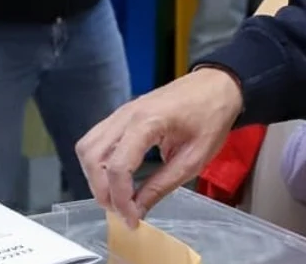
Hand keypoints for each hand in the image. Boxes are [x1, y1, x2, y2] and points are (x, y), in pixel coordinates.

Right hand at [76, 67, 243, 226]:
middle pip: (92, 158)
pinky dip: (98, 163)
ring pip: (87, 148)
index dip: (120, 199)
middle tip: (123, 210)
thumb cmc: (212, 116)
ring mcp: (121, 112)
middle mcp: (127, 114)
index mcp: (148, 122)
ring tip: (117, 196)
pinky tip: (116, 178)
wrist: (218, 85)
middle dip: (102, 191)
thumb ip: (162, 185)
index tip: (132, 220)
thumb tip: (139, 209)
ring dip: (95, 177)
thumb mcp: (194, 158)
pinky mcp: (122, 115)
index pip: (117, 167)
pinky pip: (96, 140)